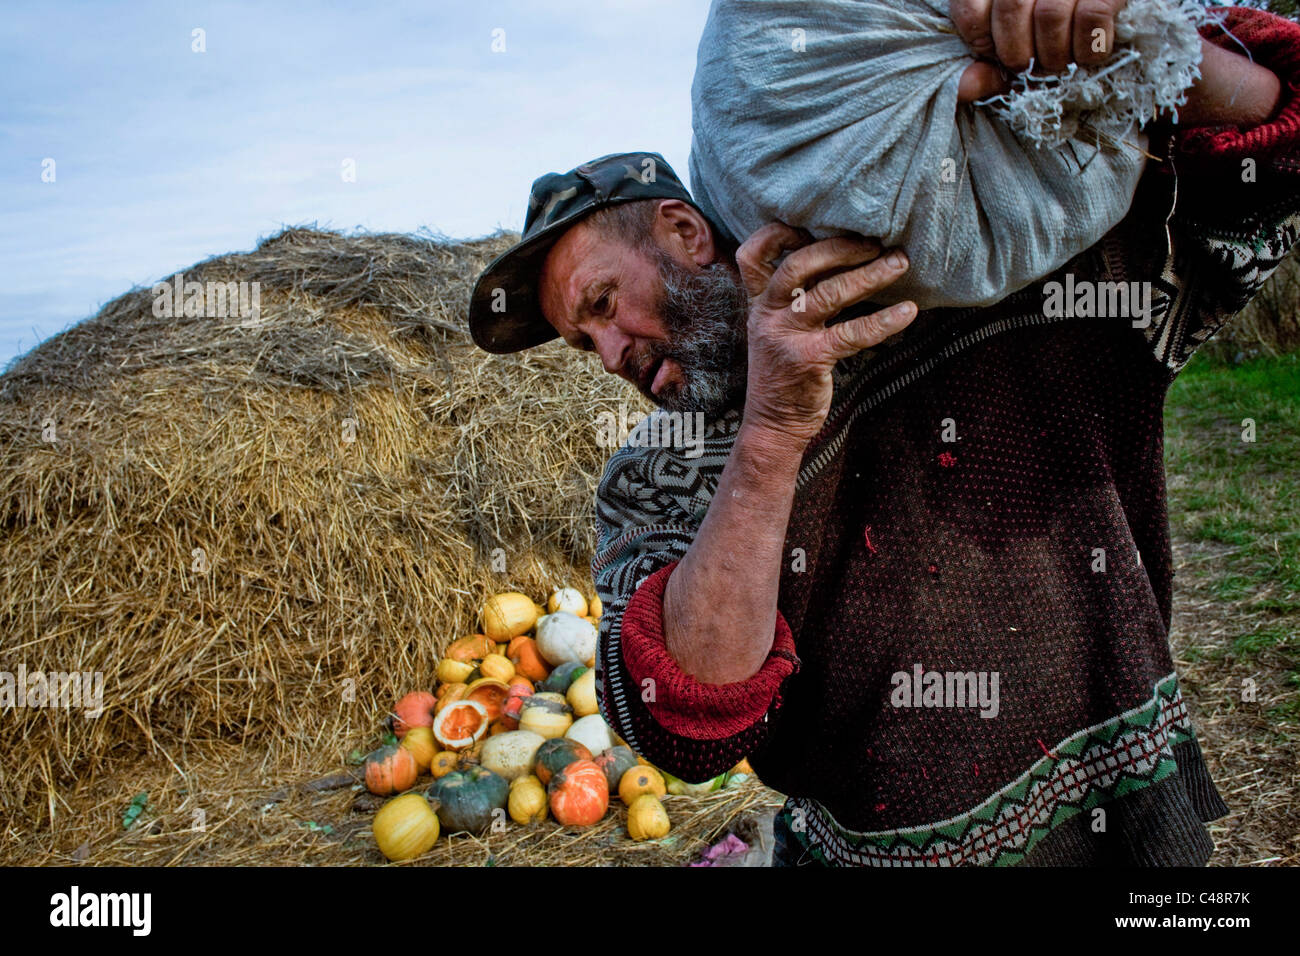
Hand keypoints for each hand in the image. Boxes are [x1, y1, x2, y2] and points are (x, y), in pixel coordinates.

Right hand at [734, 223, 916, 445]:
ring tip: (899, 263)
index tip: (813, 227)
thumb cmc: (783, 374)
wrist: (772, 425)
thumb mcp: (778, 331)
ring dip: (869, 275)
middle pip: (797, 264)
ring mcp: (786, 337)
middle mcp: (767, 315)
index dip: (778, 234)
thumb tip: (841, 263)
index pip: (752, 255)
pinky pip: (851, 333)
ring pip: (828, 293)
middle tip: (875, 243)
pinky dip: (883, 320)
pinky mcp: (809, 359)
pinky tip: (908, 312)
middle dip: (840, 247)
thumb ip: (798, 299)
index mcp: (759, 304)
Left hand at [952, 0, 1126, 102]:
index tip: (995, 52)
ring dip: (1052, 55)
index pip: (971, 10)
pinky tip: (1083, 53)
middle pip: (1011, 9)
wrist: (1090, 6)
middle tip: (1029, 64)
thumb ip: (980, 60)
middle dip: (1017, 53)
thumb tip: (966, 88)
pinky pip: (1093, 17)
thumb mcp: (1000, 37)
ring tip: (1056, 61)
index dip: (982, 42)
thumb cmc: (1036, 28)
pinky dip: (1087, 48)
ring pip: (1050, 15)